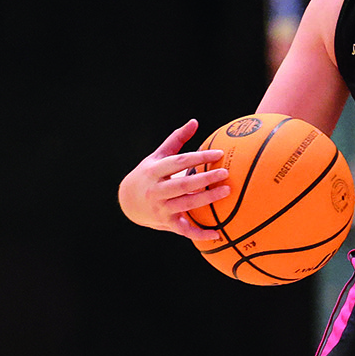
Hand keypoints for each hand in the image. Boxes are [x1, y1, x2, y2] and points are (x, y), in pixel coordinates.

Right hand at [118, 119, 229, 239]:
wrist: (128, 202)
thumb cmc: (148, 175)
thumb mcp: (158, 156)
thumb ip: (176, 140)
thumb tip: (194, 122)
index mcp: (155, 171)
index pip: (179, 162)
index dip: (199, 157)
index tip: (219, 153)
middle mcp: (157, 190)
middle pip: (183, 184)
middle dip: (205, 178)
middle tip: (225, 173)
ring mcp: (161, 208)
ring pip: (186, 204)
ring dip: (207, 199)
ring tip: (227, 192)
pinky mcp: (166, 222)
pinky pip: (185, 230)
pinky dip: (200, 233)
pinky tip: (217, 233)